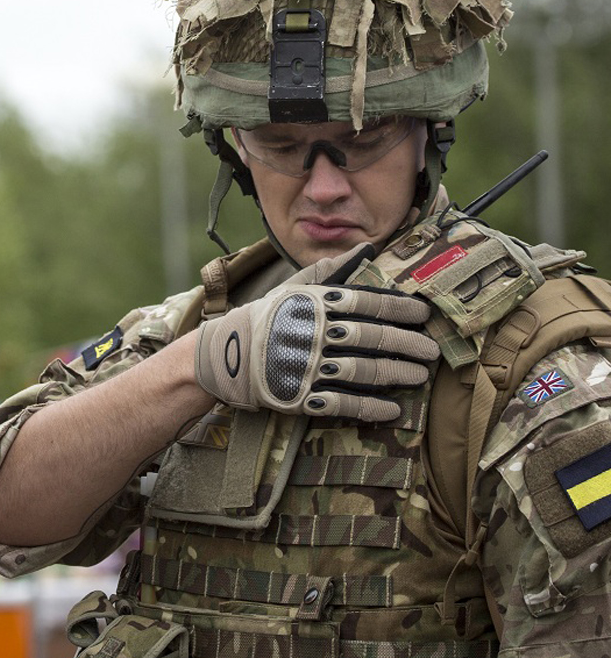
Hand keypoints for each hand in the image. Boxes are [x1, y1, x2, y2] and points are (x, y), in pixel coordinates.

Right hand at [194, 244, 438, 421]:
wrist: (224, 356)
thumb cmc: (266, 317)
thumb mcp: (293, 288)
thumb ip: (331, 270)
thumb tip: (367, 248)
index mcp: (313, 304)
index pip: (365, 302)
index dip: (398, 308)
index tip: (423, 314)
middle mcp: (312, 333)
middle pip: (370, 338)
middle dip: (407, 344)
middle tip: (432, 350)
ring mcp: (305, 366)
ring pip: (362, 371)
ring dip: (396, 374)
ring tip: (419, 375)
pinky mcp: (299, 396)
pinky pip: (342, 403)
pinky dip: (370, 407)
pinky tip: (393, 408)